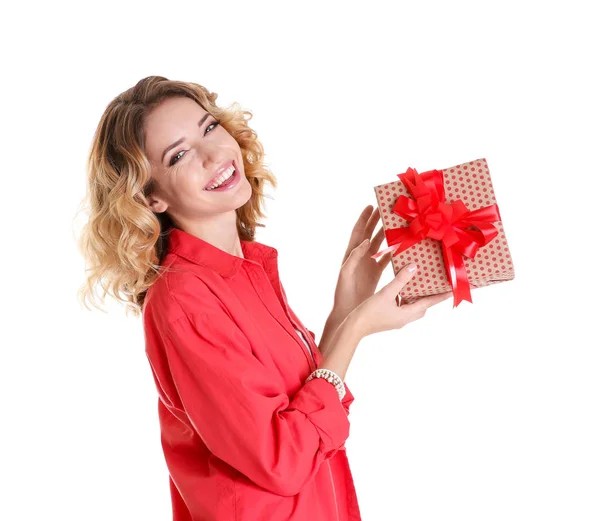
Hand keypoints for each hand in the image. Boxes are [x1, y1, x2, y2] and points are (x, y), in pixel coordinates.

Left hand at [332, 205, 393, 319]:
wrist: (346, 310)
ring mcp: (368, 264)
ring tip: (396, 223)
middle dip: (376, 221)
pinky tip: (402, 247)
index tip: (371, 205)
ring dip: (386, 234)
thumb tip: (365, 240)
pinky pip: (385, 259)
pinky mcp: (375, 273)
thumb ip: (354, 256)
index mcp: (351, 254)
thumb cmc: (343, 292)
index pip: (359, 232)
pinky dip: (392, 252)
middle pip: (370, 234)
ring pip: (379, 245)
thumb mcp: (346, 272)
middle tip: (386, 209)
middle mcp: (360, 257)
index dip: (364, 218)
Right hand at [349, 263, 453, 337]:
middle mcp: (404, 319)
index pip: (428, 303)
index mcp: (406, 315)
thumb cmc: (369, 312)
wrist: (353, 328)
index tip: (452, 290)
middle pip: (422, 307)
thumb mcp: (385, 293)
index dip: (440, 296)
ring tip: (420, 285)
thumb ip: (400, 280)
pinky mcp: (389, 318)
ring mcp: (396, 320)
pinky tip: (400, 290)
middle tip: (436, 285)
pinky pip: (403, 307)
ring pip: (412, 307)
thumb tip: (414, 267)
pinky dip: (405, 299)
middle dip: (430, 297)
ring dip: (417, 297)